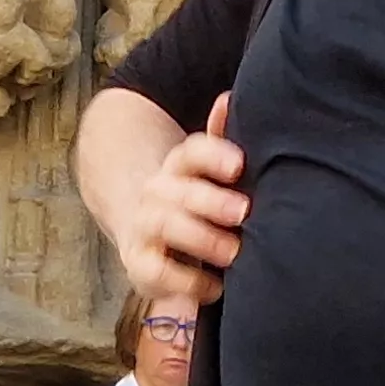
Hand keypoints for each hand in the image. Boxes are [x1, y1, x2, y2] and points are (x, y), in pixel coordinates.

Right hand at [109, 93, 245, 305]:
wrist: (145, 232)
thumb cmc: (196, 201)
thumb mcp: (210, 173)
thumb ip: (222, 140)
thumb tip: (228, 98)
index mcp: (179, 166)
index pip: (191, 152)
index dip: (213, 155)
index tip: (239, 164)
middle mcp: (158, 192)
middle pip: (180, 190)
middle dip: (211, 200)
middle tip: (244, 212)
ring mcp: (144, 227)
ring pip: (166, 225)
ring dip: (200, 237)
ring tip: (234, 252)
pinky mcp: (140, 264)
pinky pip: (158, 271)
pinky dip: (187, 281)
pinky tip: (217, 287)